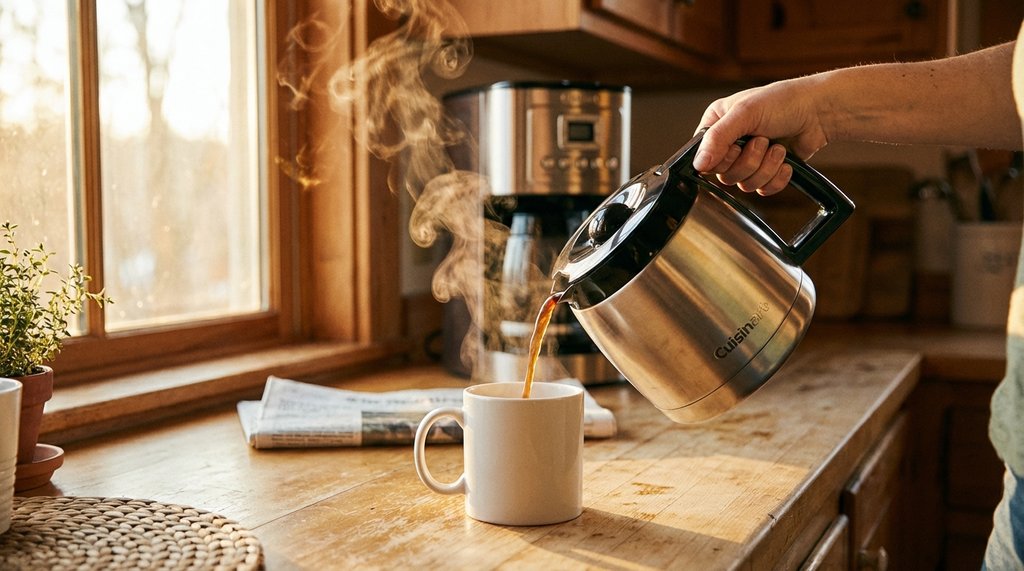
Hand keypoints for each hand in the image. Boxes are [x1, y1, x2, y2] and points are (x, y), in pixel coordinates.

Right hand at [692, 77, 830, 194]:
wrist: (820, 112)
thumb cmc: (784, 102)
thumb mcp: (744, 113)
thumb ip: (717, 138)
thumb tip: (698, 164)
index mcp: (717, 124)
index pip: (704, 157)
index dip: (721, 158)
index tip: (736, 146)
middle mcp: (730, 143)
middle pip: (724, 175)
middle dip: (749, 160)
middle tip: (762, 141)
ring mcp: (749, 159)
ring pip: (744, 184)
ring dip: (766, 167)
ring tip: (778, 148)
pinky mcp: (767, 171)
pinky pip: (762, 190)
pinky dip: (776, 178)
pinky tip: (785, 162)